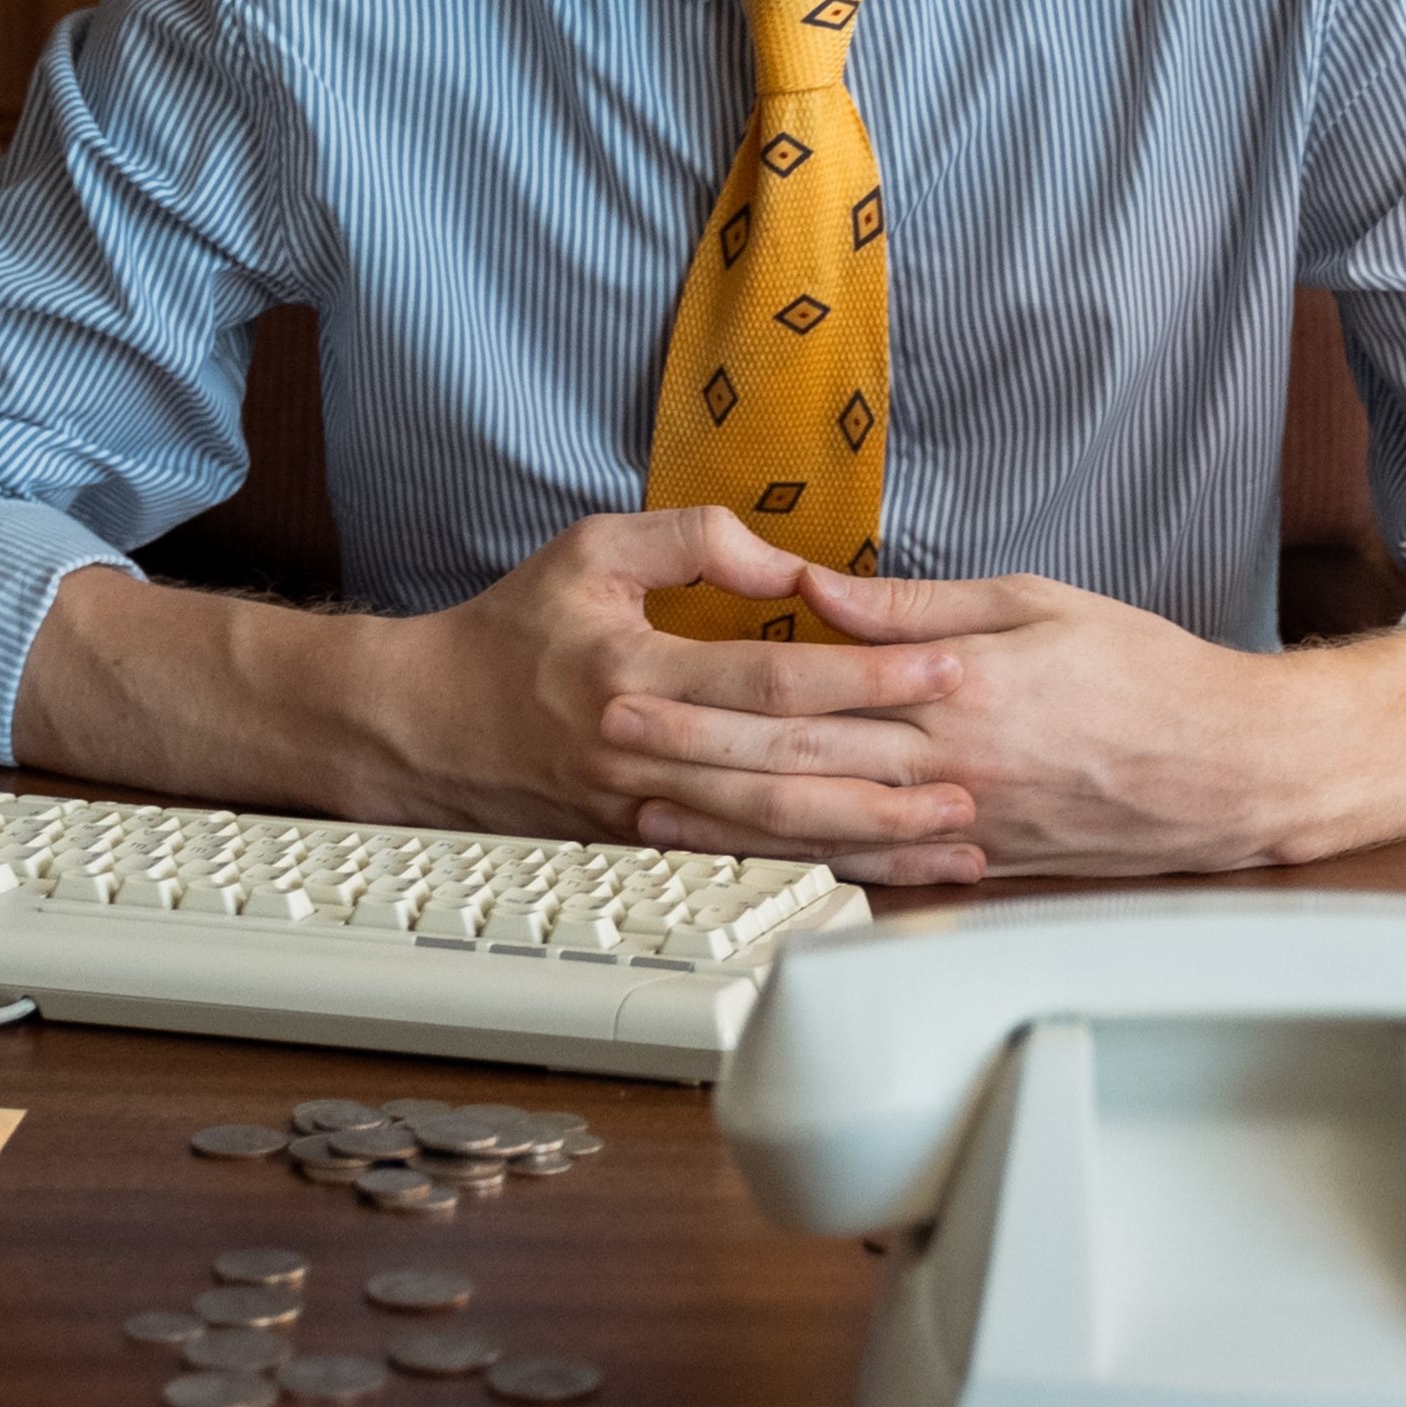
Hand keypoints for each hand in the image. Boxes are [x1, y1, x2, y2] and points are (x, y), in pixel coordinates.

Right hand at [341, 507, 978, 865]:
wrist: (425, 727)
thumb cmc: (510, 630)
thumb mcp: (588, 548)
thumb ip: (689, 538)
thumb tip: (786, 559)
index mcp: (637, 674)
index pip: (773, 678)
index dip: (864, 674)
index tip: (940, 664)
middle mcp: (647, 754)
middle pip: (790, 766)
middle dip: (893, 766)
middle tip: (979, 758)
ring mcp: (648, 815)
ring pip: (778, 831)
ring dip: (873, 835)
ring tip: (953, 828)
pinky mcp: (650, 849)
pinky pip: (749, 862)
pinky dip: (821, 866)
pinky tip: (879, 868)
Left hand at [600, 572, 1405, 877]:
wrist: (1227, 767)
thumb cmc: (1140, 672)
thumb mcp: (1031, 601)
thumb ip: (915, 605)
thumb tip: (817, 588)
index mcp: (954, 691)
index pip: (806, 696)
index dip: (712, 695)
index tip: (639, 680)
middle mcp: (944, 768)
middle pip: (792, 769)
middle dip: (689, 760)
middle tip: (607, 744)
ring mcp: (957, 828)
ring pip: (819, 831)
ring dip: (726, 825)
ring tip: (644, 810)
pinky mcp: (976, 867)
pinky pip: (873, 872)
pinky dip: (801, 867)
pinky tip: (750, 862)